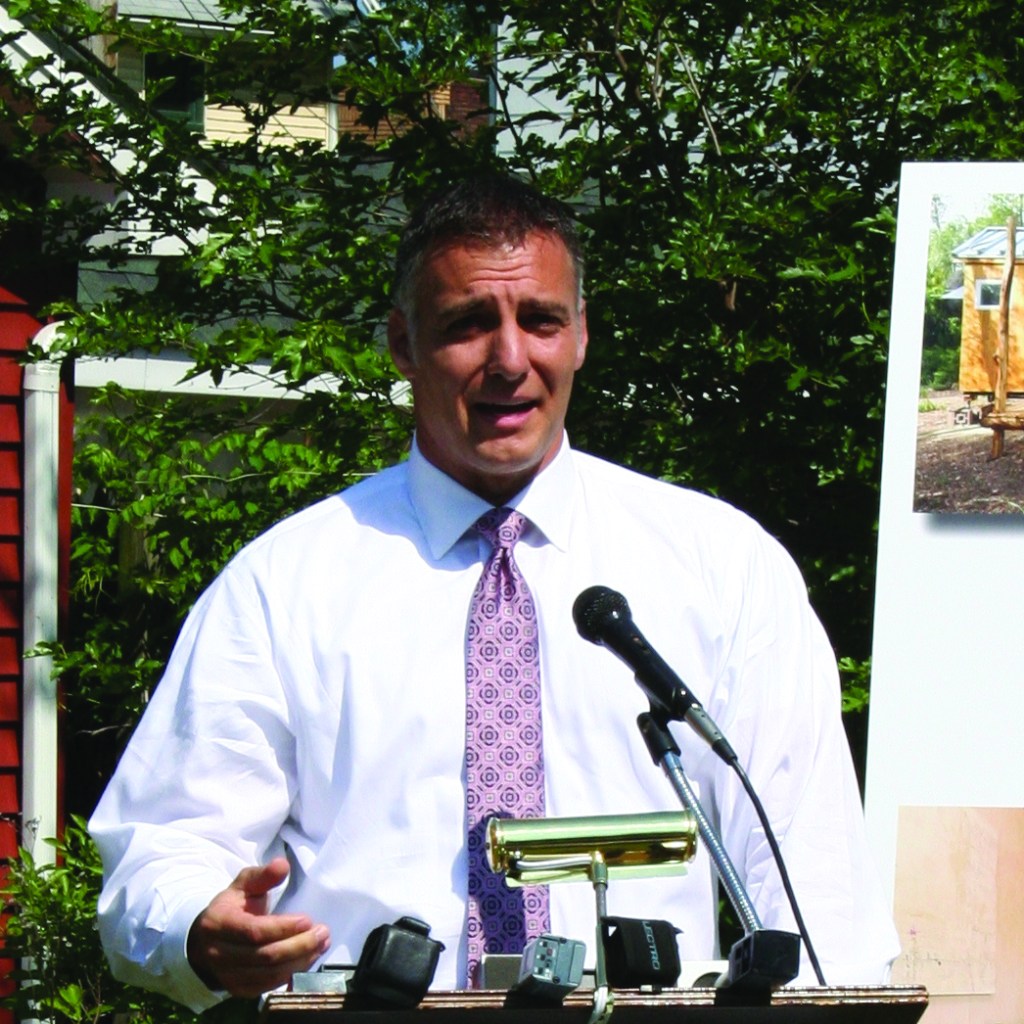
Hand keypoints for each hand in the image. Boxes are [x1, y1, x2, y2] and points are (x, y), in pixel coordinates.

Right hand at [186, 857, 330, 996]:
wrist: (205, 941)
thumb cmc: (231, 907)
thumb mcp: (243, 885)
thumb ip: (263, 876)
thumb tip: (283, 865)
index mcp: (218, 924)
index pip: (254, 932)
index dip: (283, 928)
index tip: (308, 920)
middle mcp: (218, 954)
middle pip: (265, 956)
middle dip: (298, 946)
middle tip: (323, 933)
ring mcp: (226, 976)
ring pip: (268, 975)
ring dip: (300, 961)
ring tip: (321, 945)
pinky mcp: (237, 990)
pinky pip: (267, 986)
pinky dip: (290, 975)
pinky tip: (308, 959)